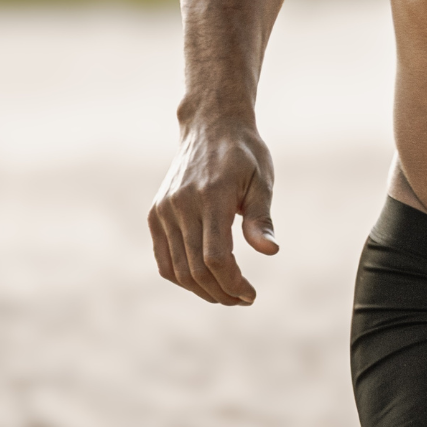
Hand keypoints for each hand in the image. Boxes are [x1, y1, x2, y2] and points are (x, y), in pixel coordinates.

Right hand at [148, 123, 278, 304]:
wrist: (211, 126)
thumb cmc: (245, 154)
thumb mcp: (262, 180)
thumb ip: (261, 218)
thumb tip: (271, 251)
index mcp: (212, 196)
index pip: (216, 257)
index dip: (233, 283)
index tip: (251, 295)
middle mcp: (181, 204)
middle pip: (196, 268)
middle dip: (221, 292)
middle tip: (243, 299)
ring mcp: (164, 210)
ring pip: (177, 269)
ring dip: (202, 290)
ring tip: (226, 294)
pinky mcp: (155, 214)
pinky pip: (164, 259)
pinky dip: (182, 277)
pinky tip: (204, 282)